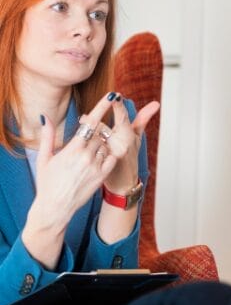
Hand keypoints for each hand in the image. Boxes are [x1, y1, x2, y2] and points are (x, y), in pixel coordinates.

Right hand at [26, 94, 119, 235]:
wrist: (55, 207)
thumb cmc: (47, 182)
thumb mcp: (44, 158)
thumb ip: (48, 136)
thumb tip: (45, 117)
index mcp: (72, 149)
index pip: (91, 123)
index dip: (102, 108)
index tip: (111, 96)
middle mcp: (86, 156)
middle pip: (100, 134)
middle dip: (95, 134)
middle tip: (86, 141)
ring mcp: (96, 167)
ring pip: (107, 145)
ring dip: (101, 145)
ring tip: (87, 156)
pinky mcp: (102, 176)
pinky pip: (111, 158)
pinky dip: (107, 156)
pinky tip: (97, 160)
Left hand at [79, 94, 159, 194]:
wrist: (123, 183)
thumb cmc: (130, 157)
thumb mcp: (137, 138)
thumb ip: (143, 119)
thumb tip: (156, 103)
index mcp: (129, 136)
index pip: (122, 116)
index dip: (117, 105)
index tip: (113, 95)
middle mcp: (121, 145)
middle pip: (100, 125)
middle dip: (91, 121)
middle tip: (85, 118)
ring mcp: (111, 155)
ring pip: (92, 136)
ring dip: (85, 132)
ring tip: (84, 132)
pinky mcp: (100, 164)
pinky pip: (88, 150)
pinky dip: (83, 145)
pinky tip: (82, 145)